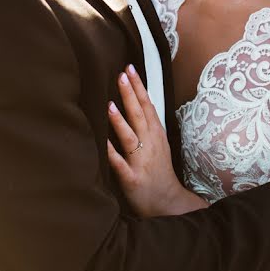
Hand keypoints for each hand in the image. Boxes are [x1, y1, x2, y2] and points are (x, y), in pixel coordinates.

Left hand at [106, 65, 207, 216]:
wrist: (167, 201)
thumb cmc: (159, 170)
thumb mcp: (158, 142)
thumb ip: (147, 123)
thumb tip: (135, 100)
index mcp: (155, 134)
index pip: (147, 105)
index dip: (139, 86)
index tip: (130, 68)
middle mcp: (149, 144)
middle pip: (139, 115)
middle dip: (131, 94)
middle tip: (121, 75)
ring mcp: (141, 161)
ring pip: (130, 137)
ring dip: (120, 121)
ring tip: (110, 105)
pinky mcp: (132, 178)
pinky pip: (120, 164)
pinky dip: (112, 154)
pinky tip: (102, 144)